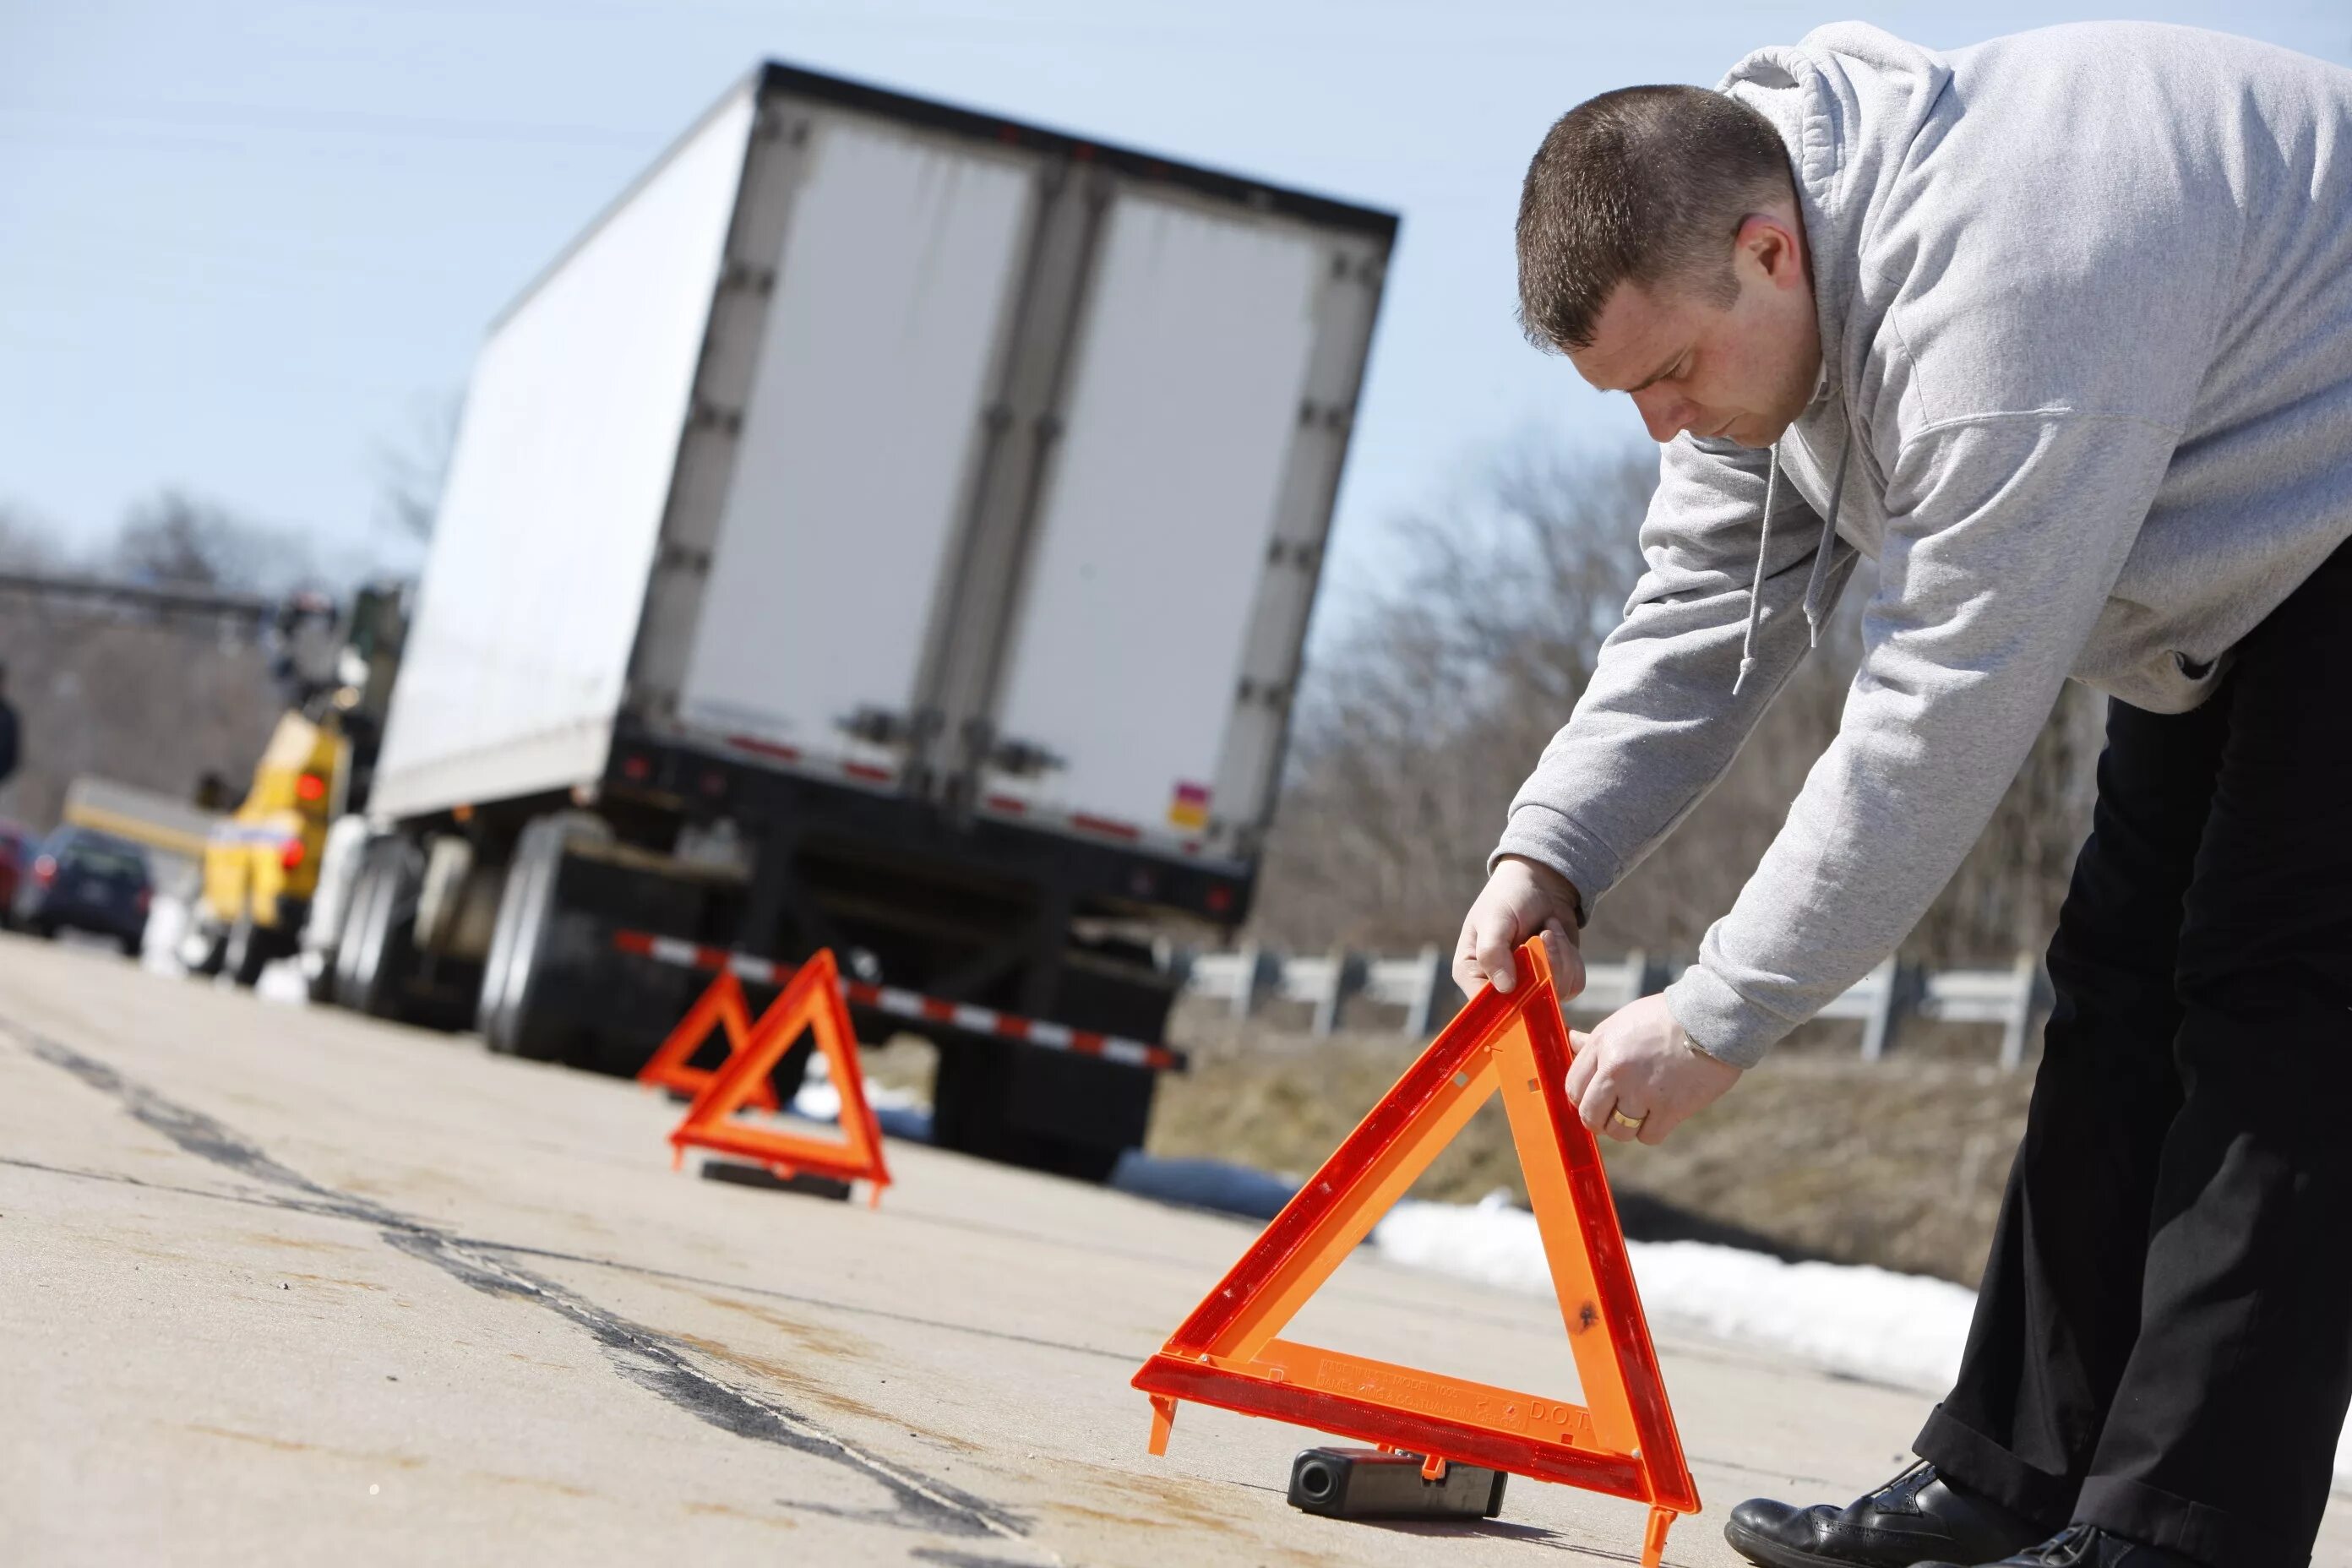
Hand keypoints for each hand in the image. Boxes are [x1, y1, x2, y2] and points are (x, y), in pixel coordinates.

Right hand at [1453, 856, 1585, 1001]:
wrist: (1541, 881)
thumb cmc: (1508, 897)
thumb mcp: (1494, 920)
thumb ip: (1493, 952)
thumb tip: (1505, 988)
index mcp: (1472, 973)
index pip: (1485, 1007)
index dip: (1508, 1002)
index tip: (1528, 980)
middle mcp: (1500, 986)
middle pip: (1527, 1004)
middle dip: (1542, 968)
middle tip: (1543, 934)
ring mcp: (1530, 985)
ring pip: (1556, 993)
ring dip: (1559, 957)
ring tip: (1547, 929)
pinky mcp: (1555, 979)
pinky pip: (1573, 985)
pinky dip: (1571, 958)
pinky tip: (1557, 936)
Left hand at [1565, 993, 1741, 1144]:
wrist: (1711, 1019)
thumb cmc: (1665, 1017)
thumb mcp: (1623, 1021)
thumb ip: (1595, 1041)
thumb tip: (1570, 1041)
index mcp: (1603, 1047)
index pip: (1573, 1088)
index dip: (1581, 1097)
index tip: (1593, 1098)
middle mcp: (1618, 1072)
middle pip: (1590, 1116)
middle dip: (1597, 1119)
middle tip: (1610, 1113)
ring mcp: (1643, 1092)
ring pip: (1618, 1131)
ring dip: (1625, 1126)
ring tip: (1638, 1110)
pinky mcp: (1671, 1109)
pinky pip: (1648, 1137)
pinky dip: (1651, 1130)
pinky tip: (1659, 1114)